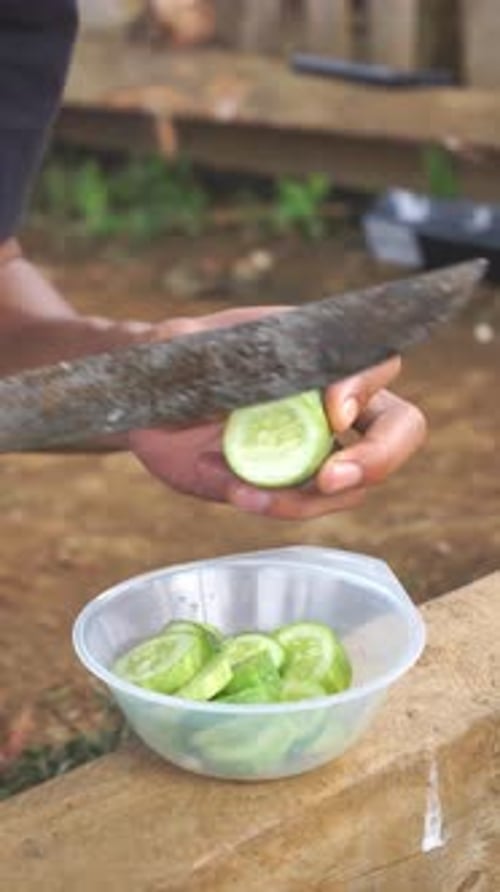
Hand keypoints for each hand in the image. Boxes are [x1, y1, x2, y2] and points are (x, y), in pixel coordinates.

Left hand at [129, 307, 426, 520]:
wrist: (152, 401)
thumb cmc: (175, 359)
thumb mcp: (178, 343)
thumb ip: (187, 345)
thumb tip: (189, 351)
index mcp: (319, 353)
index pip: (375, 363)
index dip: (364, 387)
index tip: (332, 410)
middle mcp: (331, 401)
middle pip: (399, 429)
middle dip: (378, 458)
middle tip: (330, 479)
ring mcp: (317, 446)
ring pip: (355, 482)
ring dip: (311, 499)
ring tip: (248, 494)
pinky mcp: (291, 483)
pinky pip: (307, 503)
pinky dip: (277, 507)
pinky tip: (236, 493)